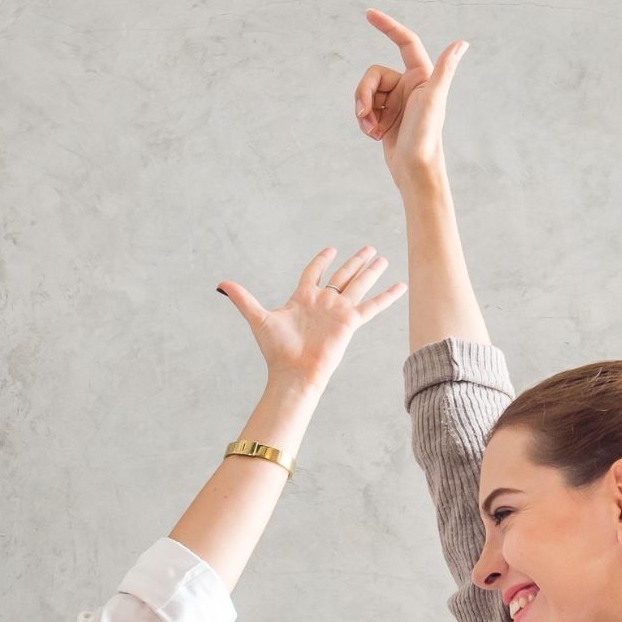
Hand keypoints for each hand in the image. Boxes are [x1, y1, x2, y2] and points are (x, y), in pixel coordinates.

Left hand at [218, 247, 405, 392]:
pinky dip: (387, 296)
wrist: (293, 373)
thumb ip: (242, 298)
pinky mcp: (350, 322)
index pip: (314, 273)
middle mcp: (323, 302)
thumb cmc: (276, 350)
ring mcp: (338, 311)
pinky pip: (373, 305)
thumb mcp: (258, 318)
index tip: (330, 249)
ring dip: (370, 271)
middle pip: (342, 275)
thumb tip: (221, 283)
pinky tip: (400, 285)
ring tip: (381, 257)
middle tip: (368, 248)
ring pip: (358, 284)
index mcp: (303, 299)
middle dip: (354, 262)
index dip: (321, 261)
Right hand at [354, 11, 468, 185]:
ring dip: (363, 111)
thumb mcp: (433, 99)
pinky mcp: (385, 116)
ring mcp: (395, 101)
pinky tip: (374, 135)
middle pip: (373, 74)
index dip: (387, 26)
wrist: (415, 169)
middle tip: (364, 114)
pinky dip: (364, 121)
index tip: (369, 14)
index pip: (404, 42)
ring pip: (365, 92)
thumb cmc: (426, 135)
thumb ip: (444, 69)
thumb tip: (462, 43)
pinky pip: (365, 108)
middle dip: (363, 93)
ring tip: (372, 129)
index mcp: (421, 76)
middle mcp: (408, 85)